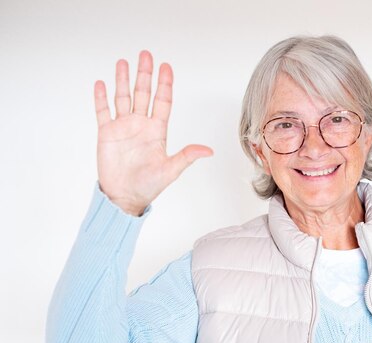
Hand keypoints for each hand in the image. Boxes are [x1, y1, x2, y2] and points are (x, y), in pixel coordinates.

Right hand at [94, 51, 212, 215]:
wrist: (124, 197)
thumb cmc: (148, 186)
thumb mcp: (171, 170)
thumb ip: (187, 156)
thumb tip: (208, 151)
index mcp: (157, 131)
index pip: (162, 102)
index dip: (164, 84)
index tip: (166, 67)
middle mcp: (141, 125)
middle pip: (143, 94)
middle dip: (144, 74)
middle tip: (146, 55)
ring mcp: (123, 128)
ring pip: (123, 98)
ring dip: (122, 80)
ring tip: (123, 62)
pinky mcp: (106, 134)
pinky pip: (103, 112)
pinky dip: (101, 98)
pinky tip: (101, 83)